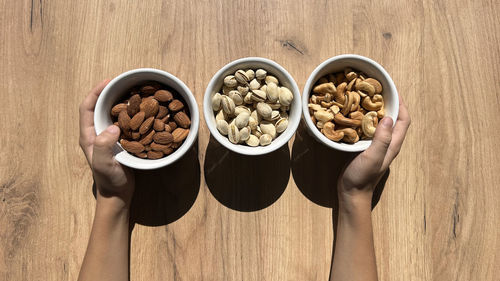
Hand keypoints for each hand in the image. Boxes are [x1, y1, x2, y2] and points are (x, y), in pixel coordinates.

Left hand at [79, 80, 134, 206]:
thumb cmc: (109, 180)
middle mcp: (97, 133)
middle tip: (125, 83)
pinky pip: (125, 123)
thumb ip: (103, 145)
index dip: (95, 92)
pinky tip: (143, 111)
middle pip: (99, 107)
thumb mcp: (103, 163)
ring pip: (112, 113)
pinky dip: (132, 114)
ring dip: (122, 102)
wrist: (118, 195)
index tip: (108, 81)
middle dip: (110, 93)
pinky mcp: (120, 142)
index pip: (87, 107)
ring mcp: (108, 138)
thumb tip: (113, 127)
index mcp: (88, 135)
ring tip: (135, 93)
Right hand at [338, 95, 410, 202]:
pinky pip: (370, 129)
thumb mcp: (373, 157)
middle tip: (378, 90)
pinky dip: (366, 119)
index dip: (401, 104)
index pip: (404, 120)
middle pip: (395, 119)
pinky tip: (356, 114)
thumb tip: (387, 117)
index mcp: (393, 144)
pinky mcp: (366, 148)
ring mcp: (377, 146)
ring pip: (382, 123)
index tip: (392, 89)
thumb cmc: (362, 176)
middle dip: (390, 103)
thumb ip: (381, 139)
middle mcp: (388, 143)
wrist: (352, 193)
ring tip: (367, 98)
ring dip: (378, 110)